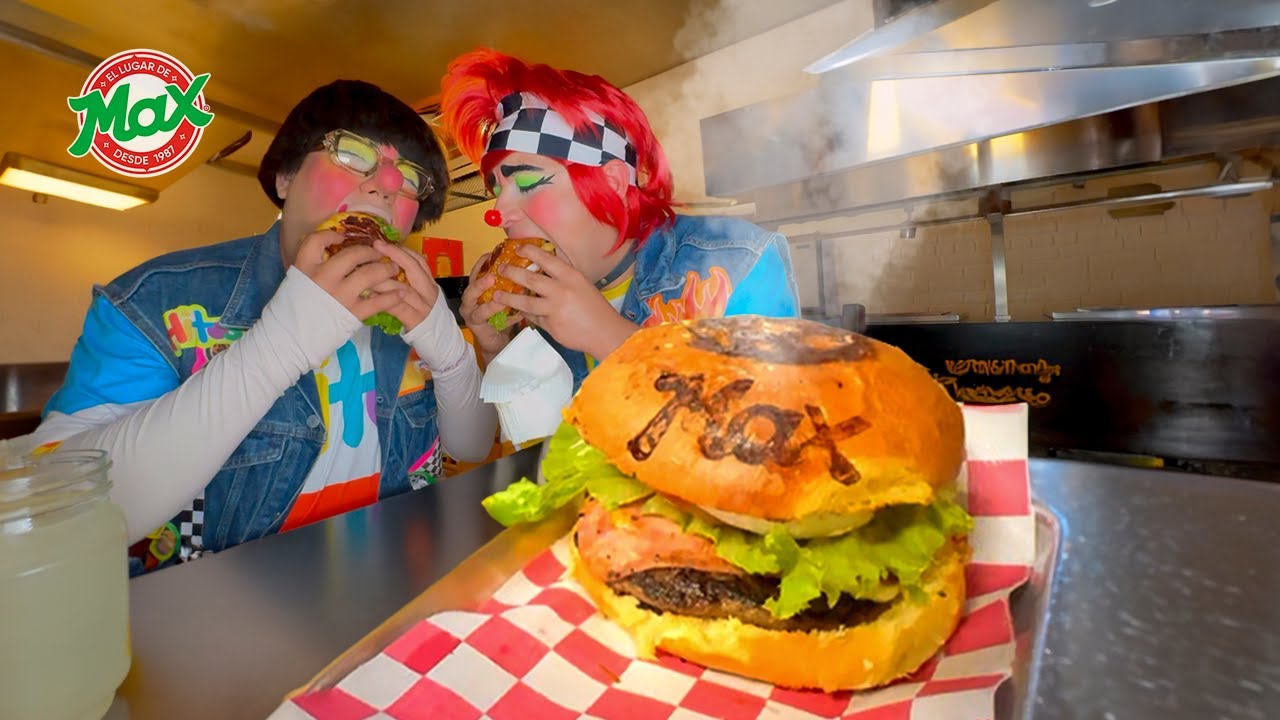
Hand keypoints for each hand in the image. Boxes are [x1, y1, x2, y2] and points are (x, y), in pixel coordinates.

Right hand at [294, 229, 404, 321]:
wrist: (290, 341)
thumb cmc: (291, 313)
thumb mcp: (295, 283)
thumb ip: (311, 270)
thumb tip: (328, 259)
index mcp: (305, 267)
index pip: (316, 240)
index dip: (331, 235)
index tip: (342, 237)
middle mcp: (324, 276)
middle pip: (352, 254)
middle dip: (369, 252)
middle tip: (378, 254)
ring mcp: (340, 294)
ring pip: (370, 274)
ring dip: (386, 270)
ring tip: (394, 270)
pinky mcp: (352, 312)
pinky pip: (378, 301)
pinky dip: (392, 296)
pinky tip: (400, 294)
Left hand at [366, 239, 440, 332]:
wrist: (442, 341)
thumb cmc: (427, 316)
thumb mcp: (423, 296)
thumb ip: (411, 282)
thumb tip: (387, 266)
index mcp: (430, 284)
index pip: (419, 261)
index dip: (402, 250)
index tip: (384, 243)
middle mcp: (429, 292)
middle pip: (413, 268)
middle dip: (394, 255)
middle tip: (377, 246)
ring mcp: (424, 306)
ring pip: (402, 287)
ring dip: (383, 279)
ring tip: (365, 271)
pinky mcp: (416, 320)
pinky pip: (397, 306)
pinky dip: (382, 299)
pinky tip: (370, 294)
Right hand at [459, 252, 519, 363]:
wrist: (496, 339)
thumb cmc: (502, 315)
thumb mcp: (507, 296)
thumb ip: (512, 284)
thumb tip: (532, 268)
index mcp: (478, 287)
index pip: (478, 270)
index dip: (484, 261)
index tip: (494, 253)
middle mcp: (471, 297)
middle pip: (471, 285)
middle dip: (481, 281)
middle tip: (492, 276)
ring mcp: (470, 311)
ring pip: (475, 303)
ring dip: (487, 300)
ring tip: (499, 297)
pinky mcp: (475, 324)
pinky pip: (484, 318)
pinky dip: (495, 315)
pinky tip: (508, 312)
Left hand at [495, 244, 638, 357]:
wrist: (605, 332)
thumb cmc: (595, 308)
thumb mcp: (582, 285)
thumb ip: (563, 277)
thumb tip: (544, 267)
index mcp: (570, 276)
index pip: (546, 258)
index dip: (529, 251)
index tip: (517, 248)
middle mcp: (561, 290)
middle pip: (530, 278)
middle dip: (512, 272)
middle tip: (501, 269)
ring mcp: (554, 309)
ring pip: (525, 302)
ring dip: (508, 297)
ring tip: (496, 294)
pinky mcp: (550, 326)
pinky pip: (533, 318)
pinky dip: (524, 314)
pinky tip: (517, 311)